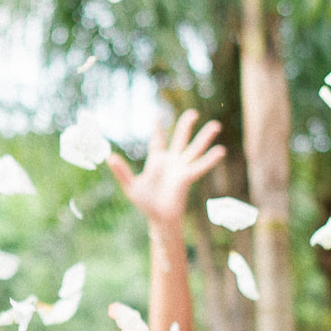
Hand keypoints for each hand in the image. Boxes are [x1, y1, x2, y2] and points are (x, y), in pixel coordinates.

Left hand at [108, 108, 225, 229]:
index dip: (157, 128)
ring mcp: (181, 168)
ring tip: (216, 125)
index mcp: (156, 161)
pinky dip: (210, 159)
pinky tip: (220, 150)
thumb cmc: (145, 203)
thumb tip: (110, 157)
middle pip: (180, 138)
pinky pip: (199, 166)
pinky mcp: (186, 177)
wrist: (158, 217)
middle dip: (186, 125)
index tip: (158, 115)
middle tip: (193, 113)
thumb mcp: (130, 186)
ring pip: (194, 149)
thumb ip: (121, 172)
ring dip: (205, 138)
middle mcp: (171, 161)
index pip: (157, 140)